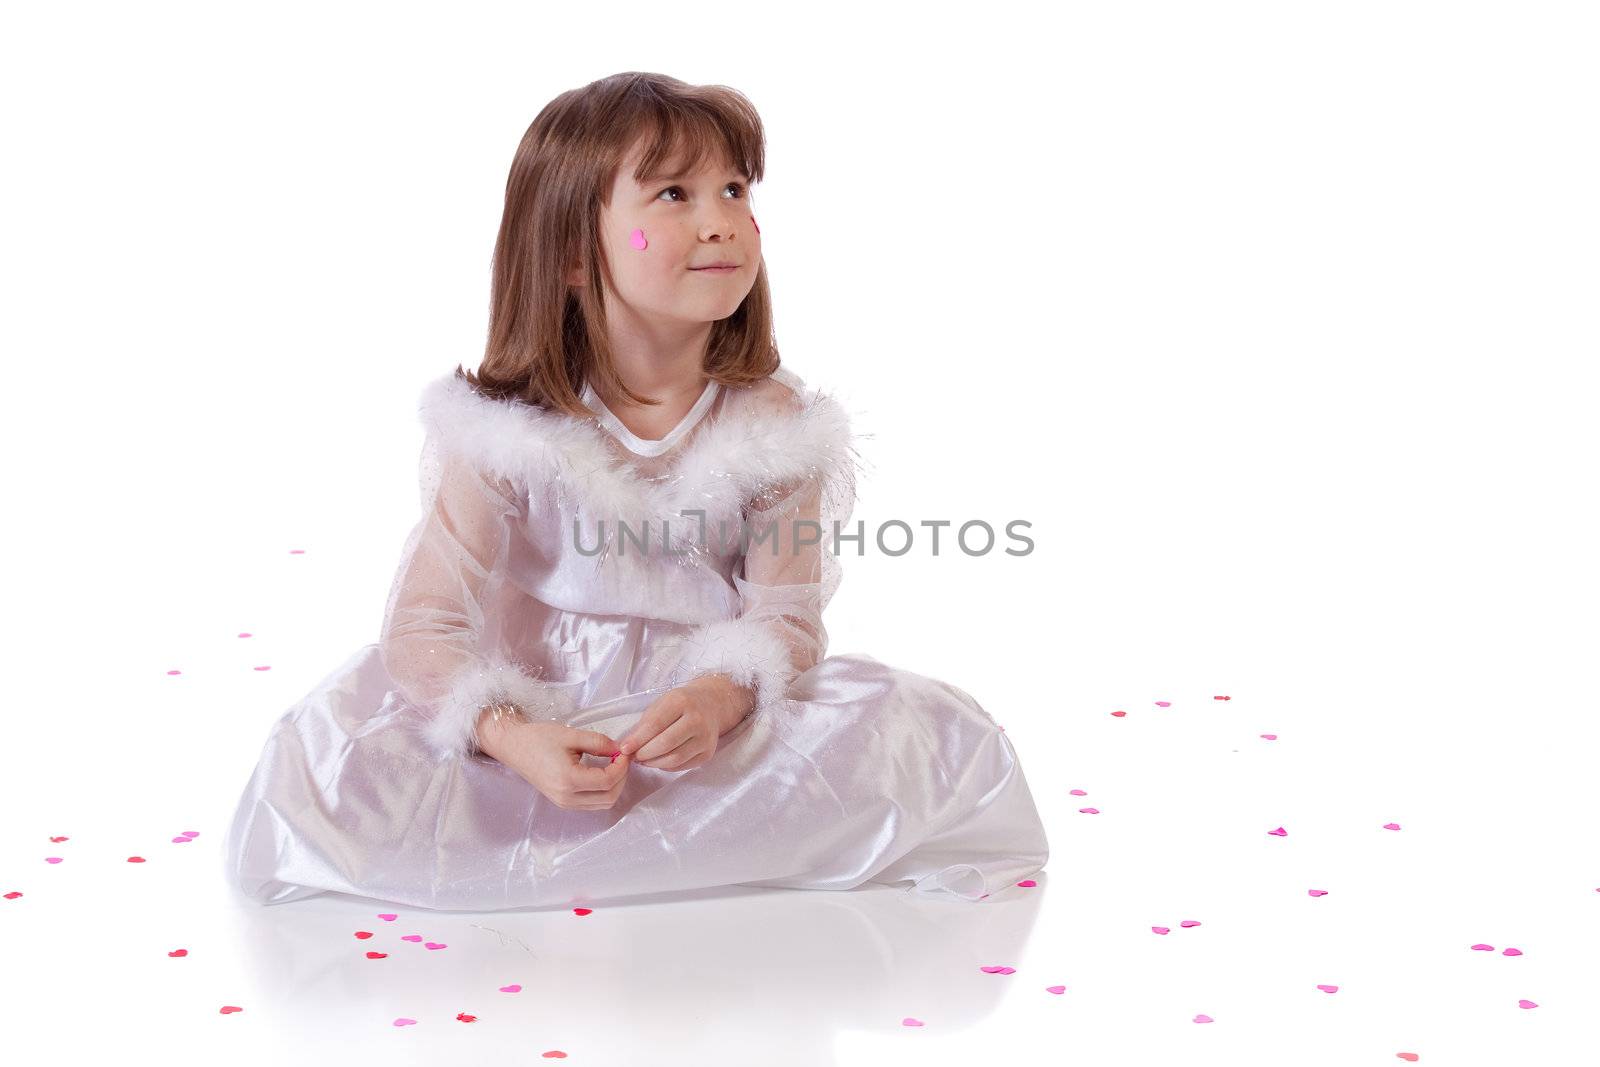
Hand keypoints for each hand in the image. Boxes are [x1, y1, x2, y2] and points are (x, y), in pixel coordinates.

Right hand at [476, 715, 630, 811]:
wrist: (514, 747)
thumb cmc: (539, 738)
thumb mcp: (571, 735)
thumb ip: (599, 742)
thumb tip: (619, 749)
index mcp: (568, 780)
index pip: (607, 781)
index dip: (621, 766)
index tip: (623, 751)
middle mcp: (566, 797)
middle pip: (609, 797)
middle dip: (621, 778)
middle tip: (621, 758)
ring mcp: (564, 803)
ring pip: (603, 804)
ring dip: (614, 786)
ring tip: (613, 764)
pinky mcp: (563, 802)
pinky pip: (592, 803)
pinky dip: (603, 791)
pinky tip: (602, 773)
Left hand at [616, 676, 753, 771]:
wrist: (712, 704)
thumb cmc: (681, 704)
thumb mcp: (662, 703)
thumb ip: (645, 723)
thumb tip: (627, 746)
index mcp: (681, 701)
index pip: (655, 724)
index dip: (637, 739)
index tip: (624, 749)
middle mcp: (697, 719)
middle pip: (666, 744)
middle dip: (645, 754)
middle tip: (634, 756)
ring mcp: (705, 738)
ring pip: (674, 759)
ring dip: (654, 763)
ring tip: (644, 760)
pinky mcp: (708, 753)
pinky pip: (682, 766)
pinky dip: (666, 766)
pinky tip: (659, 760)